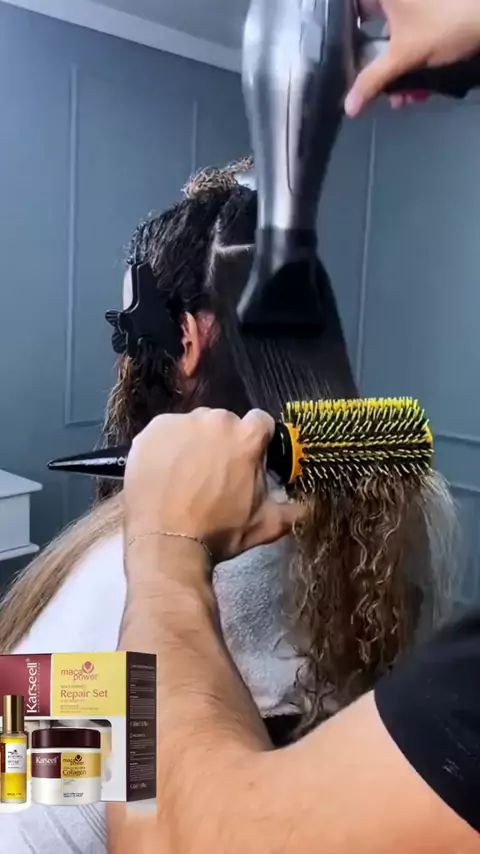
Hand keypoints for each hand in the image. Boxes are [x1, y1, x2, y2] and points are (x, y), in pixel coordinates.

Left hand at [123, 408, 303, 563]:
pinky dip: (166, 447)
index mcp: (247, 436)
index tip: (246, 459)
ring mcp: (180, 422)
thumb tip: (308, 507)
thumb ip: (292, 511)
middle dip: (222, 442)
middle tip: (214, 472)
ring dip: (193, 443)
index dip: (256, 441)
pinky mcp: (152, 430)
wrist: (166, 542)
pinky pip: (165, 432)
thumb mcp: (265, 525)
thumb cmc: (218, 532)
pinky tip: (164, 471)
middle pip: (225, 423)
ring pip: (193, 426)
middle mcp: (215, 420)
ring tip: (185, 473)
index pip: (260, 423)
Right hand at [347, 0, 479, 116]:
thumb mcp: (403, 57)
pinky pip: (417, 32)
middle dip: (379, 62)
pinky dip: (417, 57)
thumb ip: (372, 81)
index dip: (347, 32)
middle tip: (382, 88)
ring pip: (398, 33)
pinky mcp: (434, 12)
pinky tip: (422, 86)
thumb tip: (349, 108)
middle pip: (376, 24)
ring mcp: (418, 4)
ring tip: (407, 96)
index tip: (348, 57)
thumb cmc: (443, 25)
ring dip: (401, 67)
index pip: (354, 9)